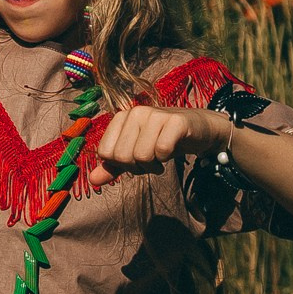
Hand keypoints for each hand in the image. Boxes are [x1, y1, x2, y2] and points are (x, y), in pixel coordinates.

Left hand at [88, 103, 228, 186]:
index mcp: (121, 118)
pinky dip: (167, 158)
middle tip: (152, 159)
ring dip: (153, 165)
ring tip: (162, 156)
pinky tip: (172, 151)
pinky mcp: (175, 121)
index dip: (121, 164)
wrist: (199, 130)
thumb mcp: (134, 153)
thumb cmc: (163, 140)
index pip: (105, 153)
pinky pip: (161, 150)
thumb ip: (113, 166)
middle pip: (122, 156)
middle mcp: (135, 112)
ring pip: (141, 155)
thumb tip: (92, 181)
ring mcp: (155, 114)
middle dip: (138, 167)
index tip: (136, 159)